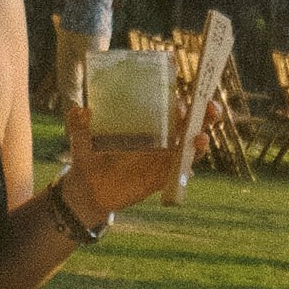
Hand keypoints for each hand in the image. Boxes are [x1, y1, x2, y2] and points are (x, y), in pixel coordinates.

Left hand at [62, 96, 206, 224]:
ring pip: (191, 142)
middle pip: (188, 121)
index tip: (180, 99)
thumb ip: (78, 122)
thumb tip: (79, 109)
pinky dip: (193, 159)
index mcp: (143, 123)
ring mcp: (163, 156)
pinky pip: (184, 166)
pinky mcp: (163, 175)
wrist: (87, 189)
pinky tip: (197, 151)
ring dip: (202, 135)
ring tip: (202, 135)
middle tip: (210, 106)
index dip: (179, 100)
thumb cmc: (87, 157)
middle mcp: (158, 137)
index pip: (167, 106)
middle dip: (203, 112)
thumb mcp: (80, 136)